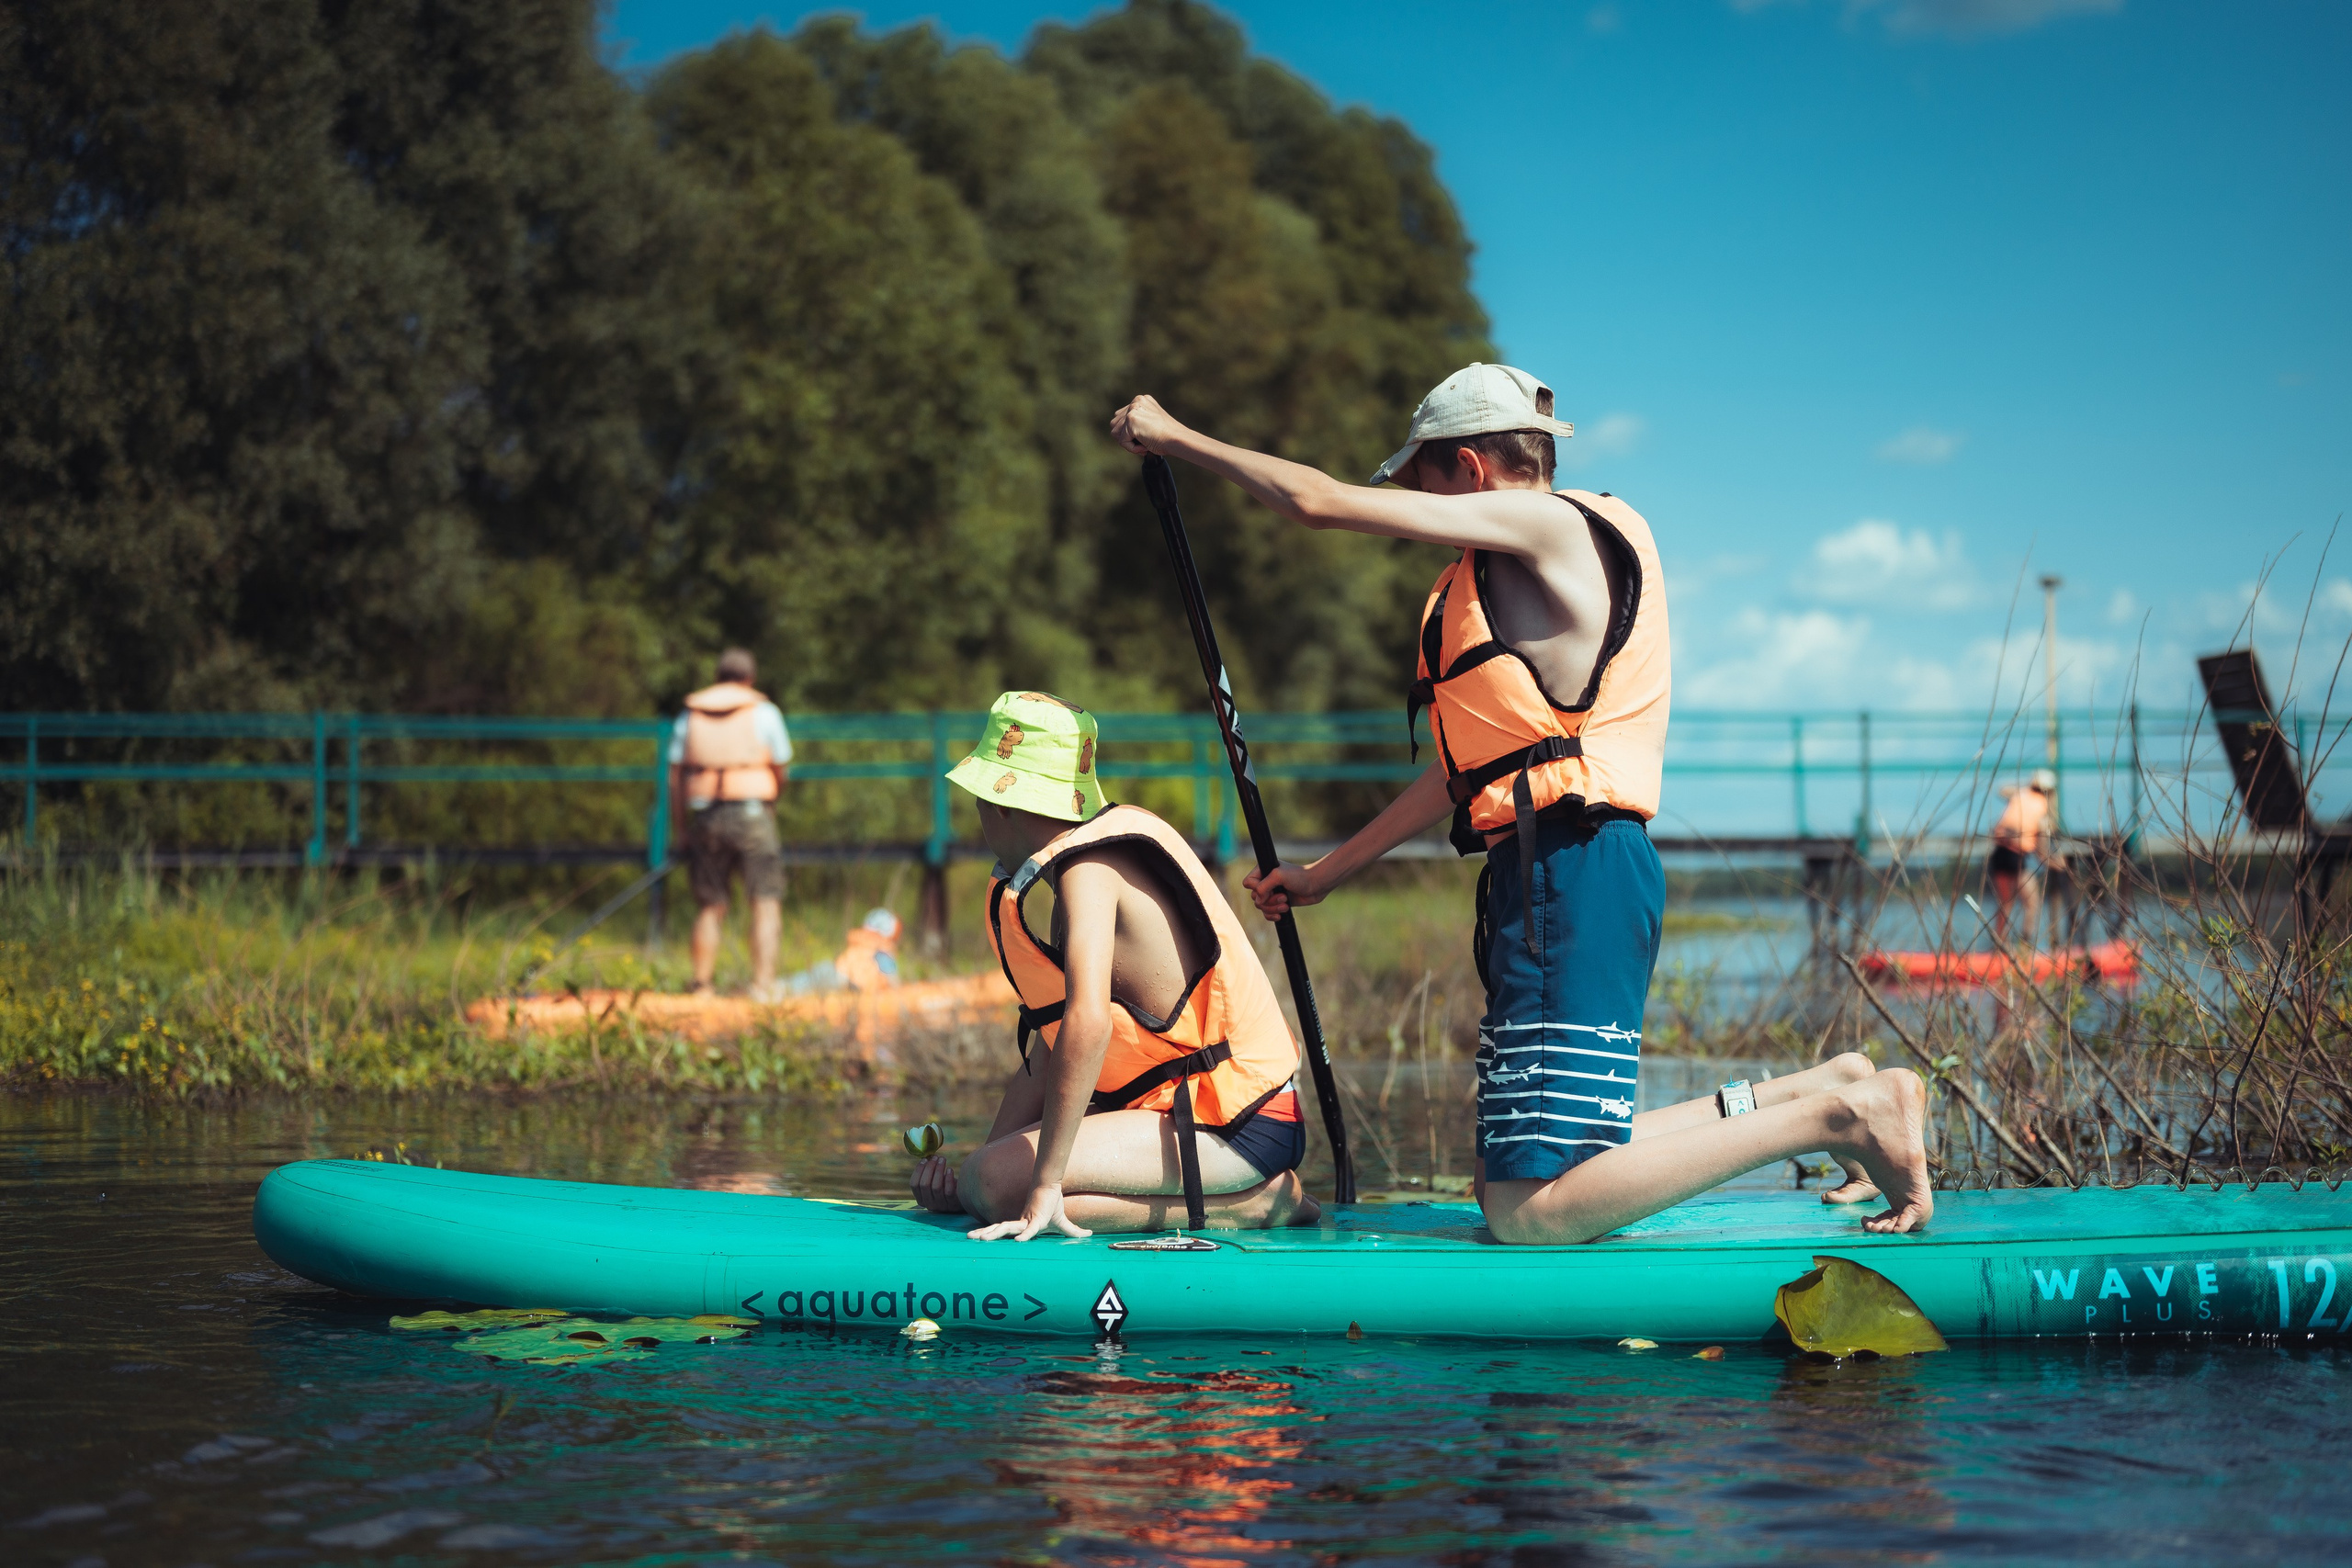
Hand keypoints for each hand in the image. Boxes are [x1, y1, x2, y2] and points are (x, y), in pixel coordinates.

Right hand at [910, 1155, 962, 1213]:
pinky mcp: (952, 1204)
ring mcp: (941, 1206)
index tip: (924, 1159)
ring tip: (943, 1159)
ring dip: (939, 1170)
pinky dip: (948, 1178)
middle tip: (935, 1157)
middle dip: (929, 1168)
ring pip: (936, 1187)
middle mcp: (929, 1205)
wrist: (964, 1197)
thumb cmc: (947, 1186)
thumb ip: (928, 1173)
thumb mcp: (935, 1181)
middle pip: (924, 1184)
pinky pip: (948, 1191)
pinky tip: (950, 1169)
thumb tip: (926, 1157)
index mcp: (921, 1199)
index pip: (914, 1184)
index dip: (918, 1170)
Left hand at [967, 1182, 1091, 1241]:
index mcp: (1022, 1226)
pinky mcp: (1037, 1220)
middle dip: (983, 1233)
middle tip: (968, 1238)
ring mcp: (1027, 1222)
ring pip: (1006, 1229)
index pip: (1002, 1230)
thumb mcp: (1062, 1223)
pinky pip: (1029, 1231)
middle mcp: (1020, 1224)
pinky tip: (1017, 1242)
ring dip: (992, 1233)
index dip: (990, 1234)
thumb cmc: (1053, 1203)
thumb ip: (1072, 1231)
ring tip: (978, 1239)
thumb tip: (1088, 1233)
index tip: (978, 1239)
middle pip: (998, 1230)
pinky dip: (1024, 1236)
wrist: (1054, 1188)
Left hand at [1109, 395, 1184, 455]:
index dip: (1129, 432)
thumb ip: (1137, 422)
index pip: (1122, 418)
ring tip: (1145, 444)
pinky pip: (1122, 441)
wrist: (1177, 439)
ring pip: (1116, 433)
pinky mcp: (1131, 420)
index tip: (1144, 438)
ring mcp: (1133, 409)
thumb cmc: (1167, 437)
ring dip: (1129, 443)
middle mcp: (1136, 401)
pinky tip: (1145, 446)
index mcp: (1141, 400)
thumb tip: (1118, 432)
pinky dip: (1132, 449)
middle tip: (1143, 443)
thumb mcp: (1150, 424)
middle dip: (1125, 437)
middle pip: (1115, 424)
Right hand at [1242, 860, 1321, 918]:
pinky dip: (1273, 915)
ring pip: (1261, 907)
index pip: (1248, 883)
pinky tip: (1281, 914)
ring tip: (1286, 904)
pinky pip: (1267, 913)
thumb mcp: (1278, 876)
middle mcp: (1266, 882)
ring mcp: (1272, 893)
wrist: (1316, 885)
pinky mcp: (1278, 903)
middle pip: (1255, 897)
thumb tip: (1258, 900)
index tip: (1269, 889)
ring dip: (1273, 908)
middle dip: (1269, 900)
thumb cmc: (1300, 876)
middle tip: (1283, 896)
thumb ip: (1263, 886)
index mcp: (1263, 871)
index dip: (1256, 888)